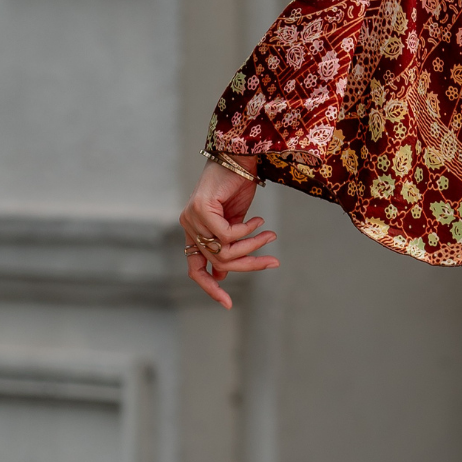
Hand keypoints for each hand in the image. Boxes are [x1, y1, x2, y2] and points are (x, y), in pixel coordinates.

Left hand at [179, 158, 278, 308]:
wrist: (238, 156)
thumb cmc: (237, 186)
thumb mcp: (235, 223)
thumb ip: (229, 245)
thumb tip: (223, 274)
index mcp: (194, 231)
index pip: (195, 269)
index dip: (210, 288)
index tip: (228, 304)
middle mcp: (188, 226)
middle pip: (218, 263)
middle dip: (249, 265)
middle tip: (273, 262)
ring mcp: (191, 218)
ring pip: (224, 251)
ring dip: (252, 247)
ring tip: (270, 235)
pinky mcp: (200, 210)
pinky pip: (228, 235)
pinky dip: (248, 231)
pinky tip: (258, 220)